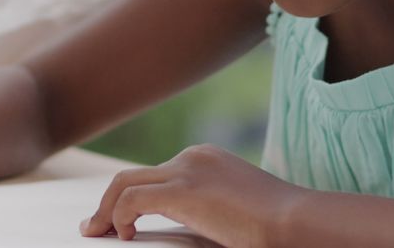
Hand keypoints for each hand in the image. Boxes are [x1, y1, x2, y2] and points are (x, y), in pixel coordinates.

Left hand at [80, 144, 306, 247]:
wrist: (298, 223)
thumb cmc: (276, 227)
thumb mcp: (233, 212)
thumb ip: (204, 212)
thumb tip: (183, 228)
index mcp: (206, 160)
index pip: (156, 175)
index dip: (131, 199)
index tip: (121, 222)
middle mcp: (193, 157)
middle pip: (133, 175)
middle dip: (109, 202)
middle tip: (95, 227)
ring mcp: (187, 170)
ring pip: (124, 184)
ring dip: (105, 211)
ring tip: (97, 233)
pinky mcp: (183, 190)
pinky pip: (132, 200)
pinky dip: (119, 217)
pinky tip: (124, 236)